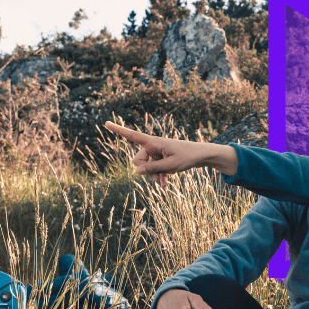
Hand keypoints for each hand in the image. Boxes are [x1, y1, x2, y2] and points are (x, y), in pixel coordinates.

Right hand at [103, 121, 237, 180]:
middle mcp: (153, 145)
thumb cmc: (188, 157)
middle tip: (159, 175)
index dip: (118, 130)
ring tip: (164, 180)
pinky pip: (153, 169)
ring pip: (145, 167)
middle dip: (144, 169)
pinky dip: (158, 176)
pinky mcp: (161, 158)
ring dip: (153, 175)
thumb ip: (153, 168)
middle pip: (137, 160)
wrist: (202, 156)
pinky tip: (164, 185)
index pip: (132, 135)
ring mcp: (157, 152)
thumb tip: (136, 171)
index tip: (106, 122)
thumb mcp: (170, 165)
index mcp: (154, 142)